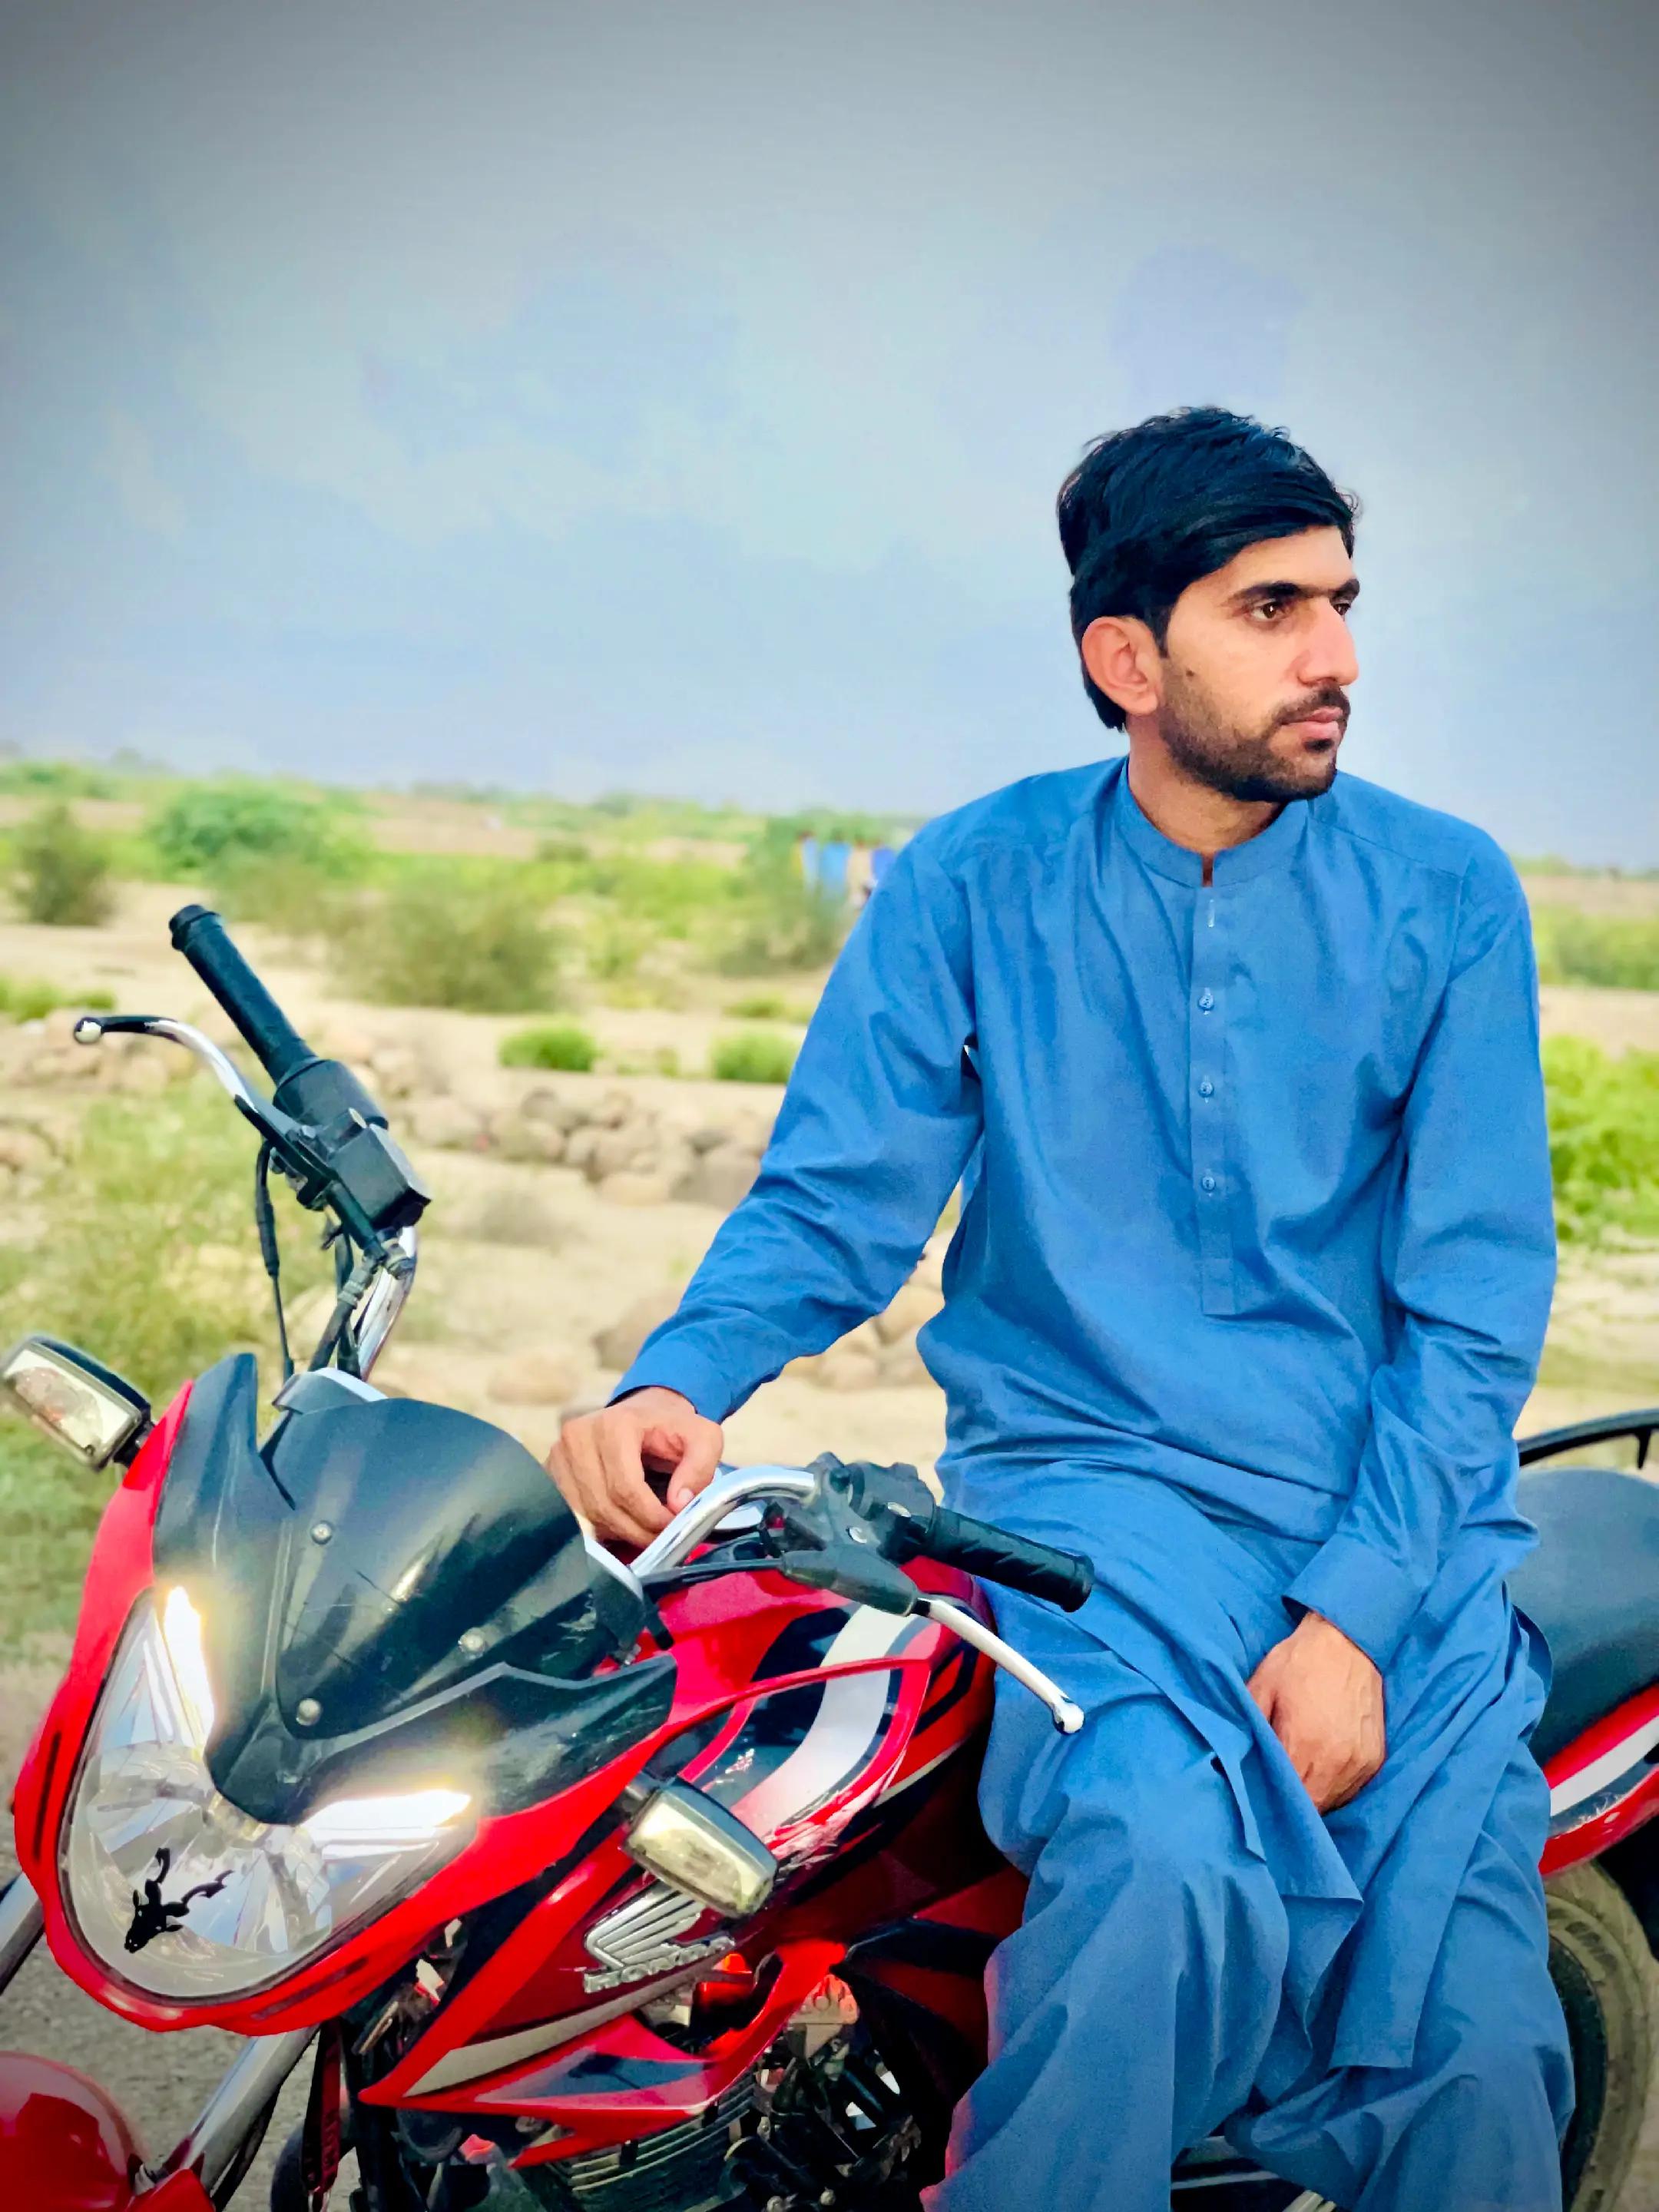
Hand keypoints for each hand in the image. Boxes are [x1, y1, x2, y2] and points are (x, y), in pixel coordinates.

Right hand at [547, 1387, 723, 1549]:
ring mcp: (558, 1456)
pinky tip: (618, 1526)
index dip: (651, 1517)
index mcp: (614, 1424)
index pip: (626, 1488)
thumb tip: (678, 1503)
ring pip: (585, 1516)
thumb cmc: (671, 1429)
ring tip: (643, 1531)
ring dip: (617, 1533)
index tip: (673, 1527)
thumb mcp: (703, 1437)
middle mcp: (578, 1437)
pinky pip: (570, 1515)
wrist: (643, 1415)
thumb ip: (700, 1467)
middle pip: (603, 1506)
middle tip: (660, 1538)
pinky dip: (597, 1528)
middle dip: (636, 1530)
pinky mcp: (550, 1473)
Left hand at [1247, 1611, 1385, 1812]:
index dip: (1272, 1805)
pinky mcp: (1375, 1759)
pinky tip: (1319, 1769)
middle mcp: (1337, 1762)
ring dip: (1314, 1798)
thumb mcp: (1260, 1687)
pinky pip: (1351, 1789)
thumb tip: (1232, 1763)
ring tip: (1297, 1780)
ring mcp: (1360, 1763)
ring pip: (1333, 1803)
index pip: (1289, 1801)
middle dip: (1293, 1805)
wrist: (1347, 1640)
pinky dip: (1334, 1786)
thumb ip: (1248, 1730)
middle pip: (1312, 1809)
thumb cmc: (1298, 1662)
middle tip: (1275, 1792)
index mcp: (1305, 1745)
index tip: (1260, 1799)